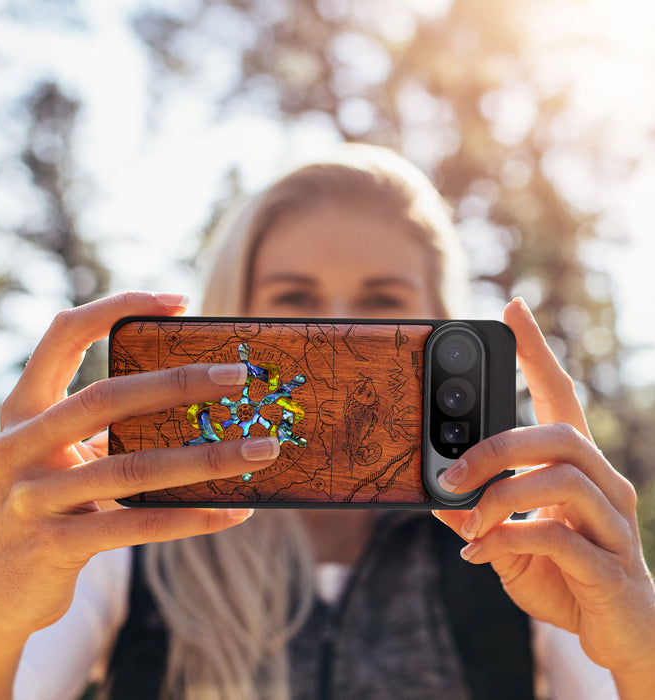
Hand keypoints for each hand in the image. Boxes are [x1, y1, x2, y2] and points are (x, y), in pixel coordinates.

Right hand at [0, 292, 279, 639]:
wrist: (1, 590)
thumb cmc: (53, 504)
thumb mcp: (67, 455)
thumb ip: (111, 427)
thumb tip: (203, 401)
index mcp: (23, 409)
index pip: (63, 334)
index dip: (117, 307)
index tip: (179, 301)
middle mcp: (17, 445)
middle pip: (106, 397)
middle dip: (179, 383)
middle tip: (240, 375)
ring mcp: (31, 497)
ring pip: (132, 467)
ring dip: (207, 458)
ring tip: (262, 450)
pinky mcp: (53, 546)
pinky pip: (137, 525)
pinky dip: (192, 517)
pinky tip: (235, 511)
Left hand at [433, 298, 654, 690]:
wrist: (618, 634)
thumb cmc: (564, 576)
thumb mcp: (508, 540)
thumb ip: (477, 515)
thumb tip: (435, 495)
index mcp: (576, 468)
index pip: (560, 395)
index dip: (537, 352)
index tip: (513, 309)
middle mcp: (604, 484)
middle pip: (559, 434)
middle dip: (496, 447)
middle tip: (450, 472)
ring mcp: (614, 523)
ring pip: (561, 479)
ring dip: (499, 497)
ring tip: (466, 522)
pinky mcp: (612, 566)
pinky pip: (559, 538)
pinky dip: (508, 540)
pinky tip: (478, 554)